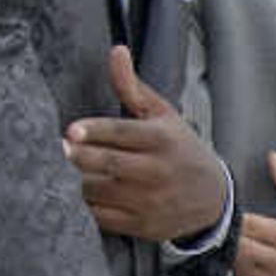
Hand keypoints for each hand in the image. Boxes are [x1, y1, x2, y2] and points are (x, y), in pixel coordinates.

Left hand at [63, 47, 232, 241]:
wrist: (214, 200)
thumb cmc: (181, 150)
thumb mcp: (164, 115)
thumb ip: (133, 87)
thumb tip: (116, 51)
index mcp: (162, 139)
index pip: (122, 133)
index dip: (93, 131)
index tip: (70, 130)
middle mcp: (158, 171)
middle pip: (107, 163)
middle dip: (78, 156)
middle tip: (61, 149)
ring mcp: (150, 201)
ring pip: (100, 190)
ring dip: (78, 180)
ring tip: (68, 170)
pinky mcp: (143, 225)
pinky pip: (103, 216)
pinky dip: (88, 205)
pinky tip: (82, 193)